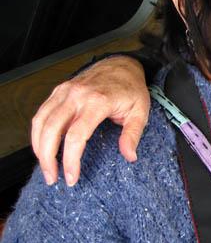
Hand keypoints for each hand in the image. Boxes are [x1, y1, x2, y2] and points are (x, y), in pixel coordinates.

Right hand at [30, 56, 149, 186]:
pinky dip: (38, 132)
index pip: (75, 136)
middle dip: (47, 158)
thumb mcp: (140, 112)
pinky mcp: (58, 91)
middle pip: (51, 130)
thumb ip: (133, 135)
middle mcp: (77, 95)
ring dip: (38, 147)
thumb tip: (130, 156)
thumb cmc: (131, 88)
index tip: (72, 177)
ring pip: (41, 121)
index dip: (70, 160)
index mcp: (97, 101)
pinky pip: (41, 113)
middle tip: (52, 178)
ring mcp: (65, 91)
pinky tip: (43, 147)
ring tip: (46, 167)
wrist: (122, 64)